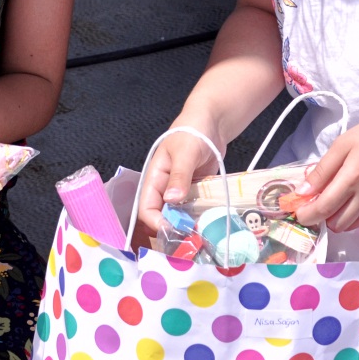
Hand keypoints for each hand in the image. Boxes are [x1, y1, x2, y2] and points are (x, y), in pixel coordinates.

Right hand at [136, 119, 224, 244]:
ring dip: (189, 225)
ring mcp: (181, 191)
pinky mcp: (195, 192)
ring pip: (179, 216)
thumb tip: (171, 200)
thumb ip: (179, 176)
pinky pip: (195, 209)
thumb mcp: (185, 152)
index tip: (174, 230)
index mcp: (154, 178)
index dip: (156, 222)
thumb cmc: (192, 132)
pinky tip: (211, 223)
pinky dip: (200, 217)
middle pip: (162, 216)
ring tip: (203, 234)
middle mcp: (165, 188)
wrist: (211, 122)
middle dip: (173, 228)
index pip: (147, 208)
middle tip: (191, 237)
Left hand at [293, 111, 358, 232]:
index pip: (323, 208)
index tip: (297, 212)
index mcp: (352, 178)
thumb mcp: (345, 143)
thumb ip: (323, 169)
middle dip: (321, 219)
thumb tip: (303, 191)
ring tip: (334, 200)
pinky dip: (354, 216)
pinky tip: (353, 199)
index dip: (307, 214)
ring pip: (351, 225)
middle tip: (315, 204)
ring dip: (337, 219)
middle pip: (336, 223)